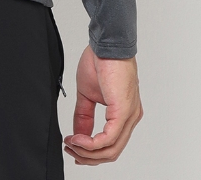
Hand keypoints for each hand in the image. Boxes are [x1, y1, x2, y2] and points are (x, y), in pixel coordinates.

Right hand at [63, 45, 142, 165]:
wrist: (106, 44)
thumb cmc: (101, 62)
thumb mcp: (87, 94)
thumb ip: (83, 115)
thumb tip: (77, 134)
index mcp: (124, 114)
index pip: (111, 144)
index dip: (92, 153)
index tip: (74, 151)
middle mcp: (130, 118)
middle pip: (111, 152)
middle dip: (88, 157)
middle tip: (70, 150)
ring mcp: (129, 116)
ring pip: (110, 150)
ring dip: (87, 152)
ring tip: (71, 144)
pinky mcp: (123, 112)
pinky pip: (108, 138)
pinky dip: (91, 143)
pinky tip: (78, 139)